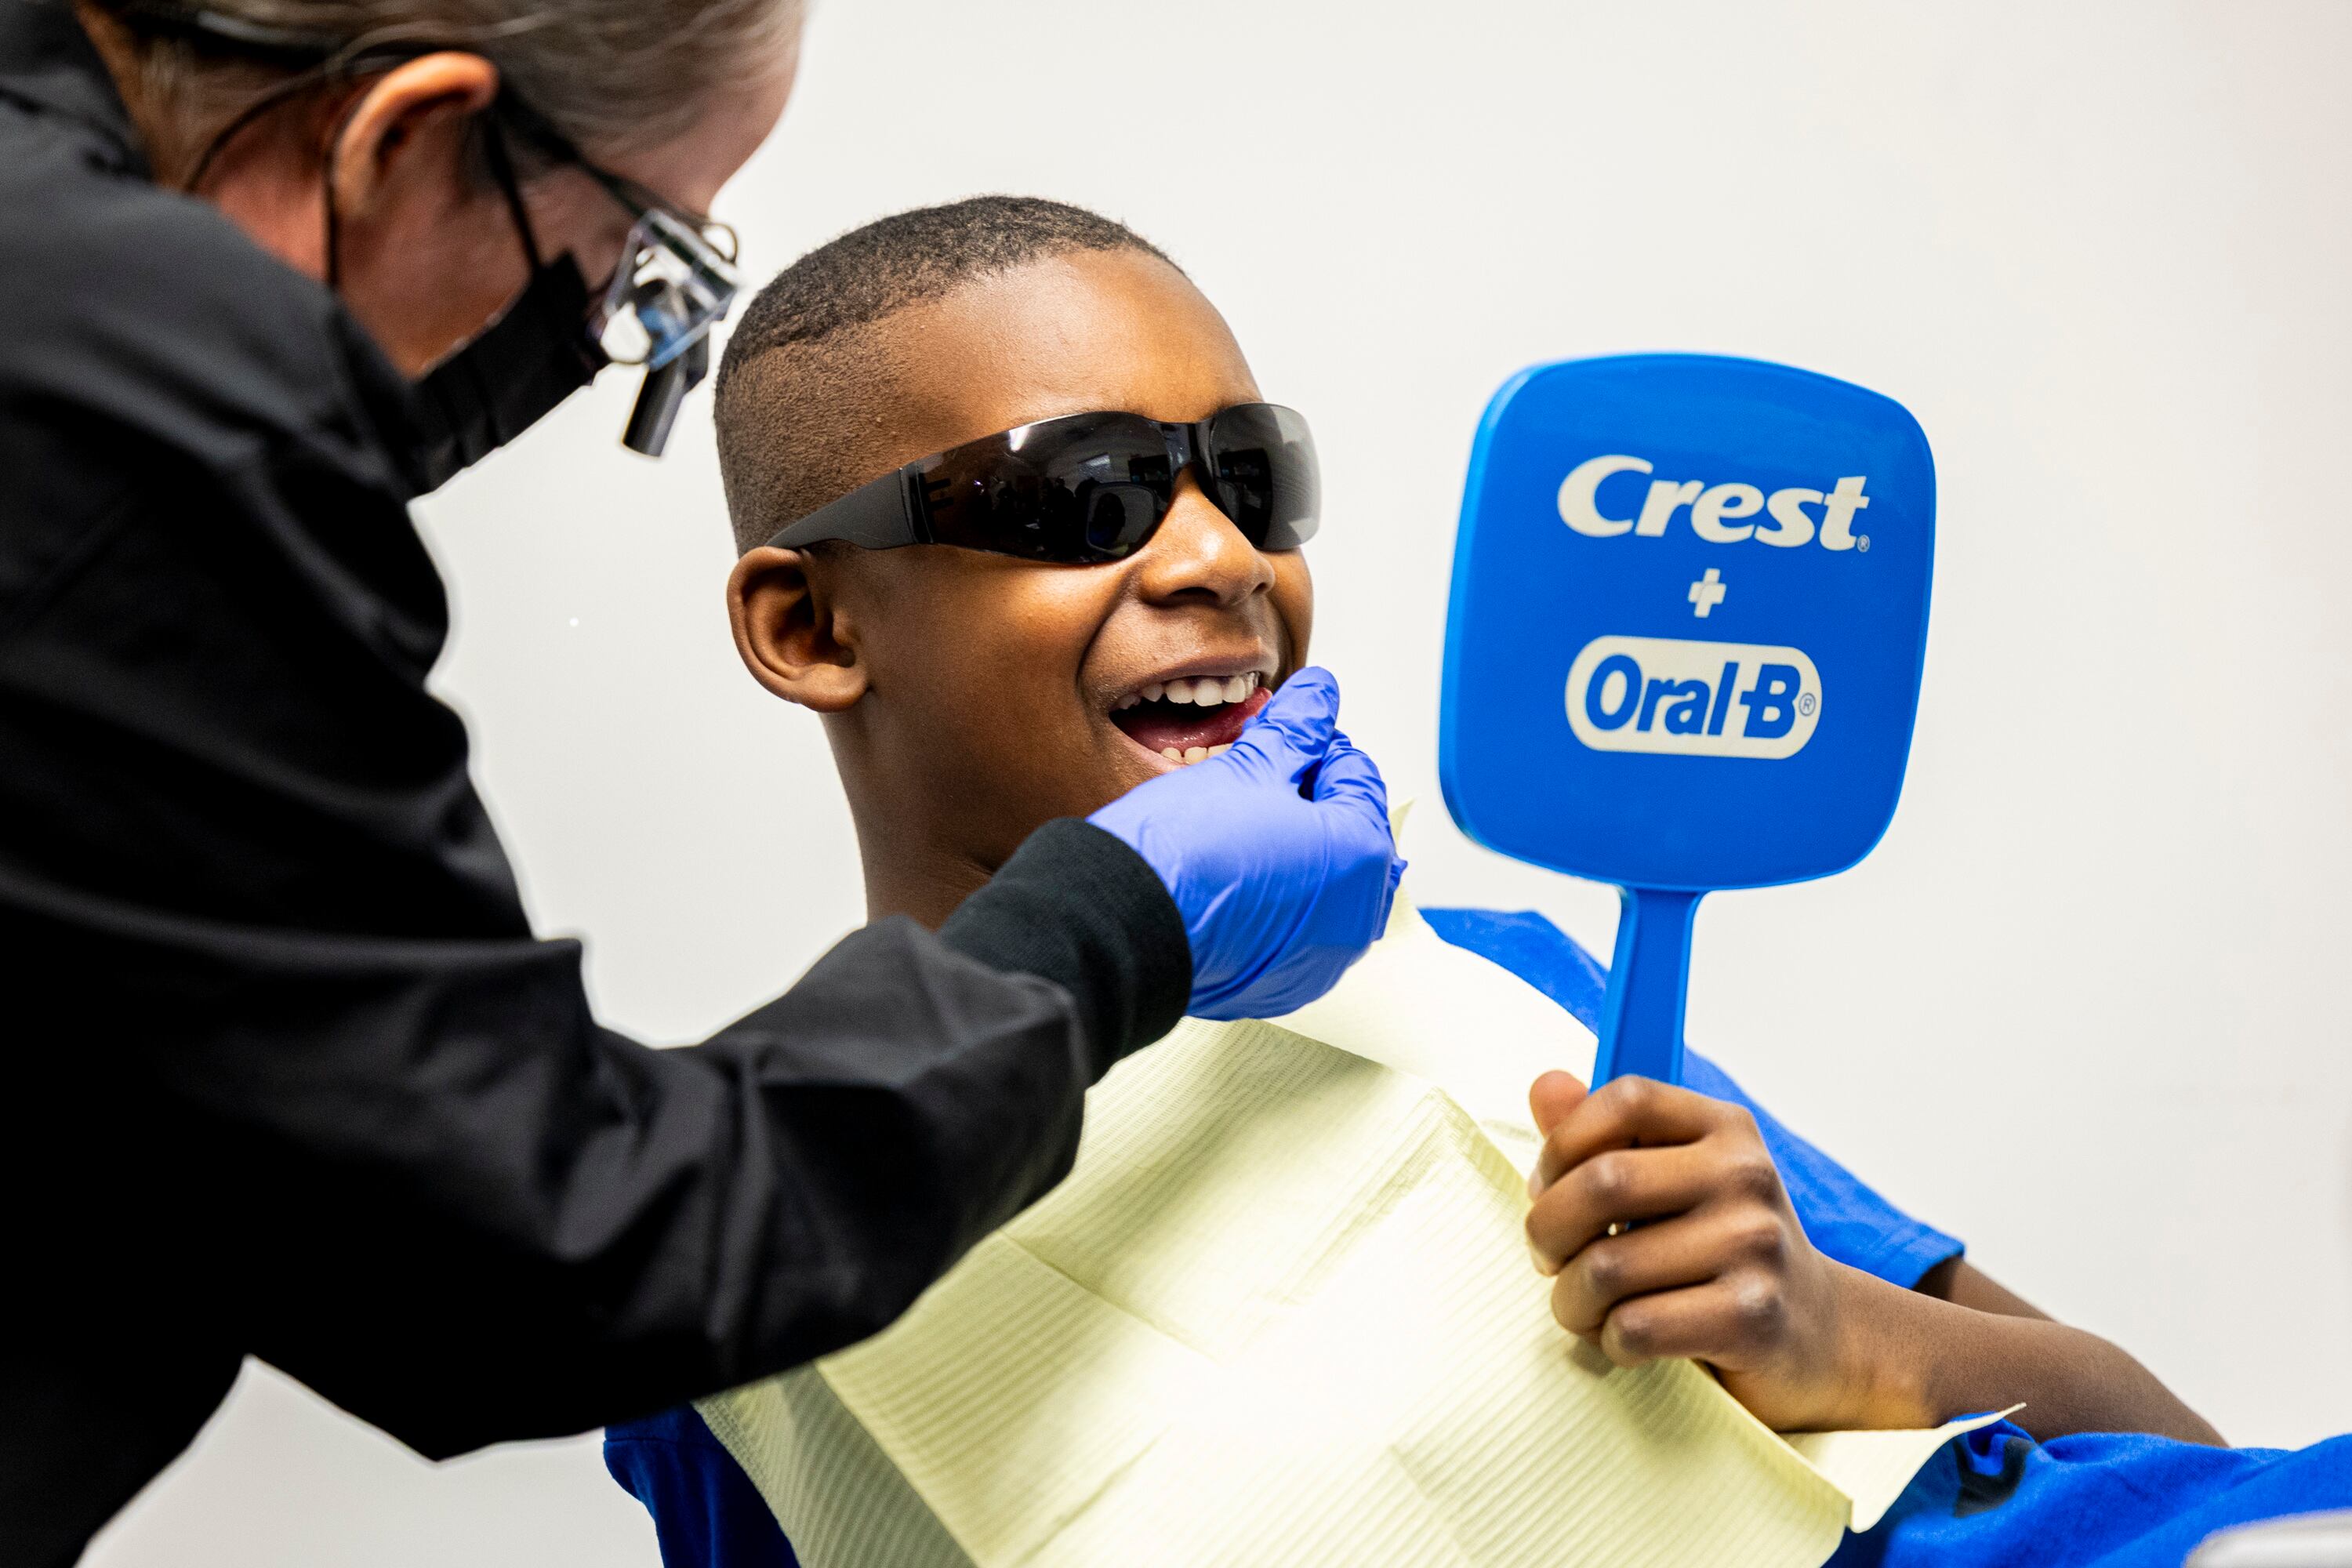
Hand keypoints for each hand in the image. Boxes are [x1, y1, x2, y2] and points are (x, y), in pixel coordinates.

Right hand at [1088, 667, 1402, 1019]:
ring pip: (1323, 884)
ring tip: (1243, 825)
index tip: (1282, 736)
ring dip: (1296, 850)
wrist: (1122, 926)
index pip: (1357, 776)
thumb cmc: (1185, 852)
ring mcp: (1319, 959)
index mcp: (1360, 854)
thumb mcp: (1247, 768)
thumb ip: (1295, 729)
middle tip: (1261, 777)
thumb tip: (1320, 695)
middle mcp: (1354, 916)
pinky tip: (1236, 876)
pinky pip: (1294, 931)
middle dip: (1311, 799)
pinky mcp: (1280, 986)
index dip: (1316, 745)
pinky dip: (1277, 900)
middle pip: (1347, 832)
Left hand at [1523, 1071, 1887, 1432]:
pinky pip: (1634, 1327)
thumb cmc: (1722, 1253)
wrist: (1819, 1335)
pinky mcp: (1751, 1317)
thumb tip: (1544, 1086)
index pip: (1624, 1099)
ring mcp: (1754, 1245)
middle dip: (1547, 1231)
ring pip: (1605, 1267)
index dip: (1562, 1145)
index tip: (1548, 1189)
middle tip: (1551, 1259)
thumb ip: (1603, 1139)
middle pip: (1600, 1184)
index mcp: (1724, 1128)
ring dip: (1571, 1301)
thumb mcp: (1672, 1182)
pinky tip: (1625, 1341)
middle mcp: (1745, 1175)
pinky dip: (1609, 1342)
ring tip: (1586, 1309)